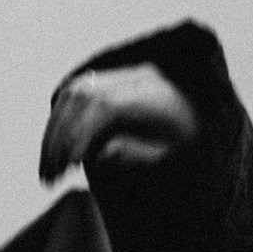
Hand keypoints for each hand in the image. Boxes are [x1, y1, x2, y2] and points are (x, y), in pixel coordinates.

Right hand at [38, 62, 198, 182]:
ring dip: (54, 130)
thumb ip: (137, 155)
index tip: (69, 166)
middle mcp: (135, 76)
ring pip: (73, 93)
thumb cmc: (190, 141)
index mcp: (153, 94)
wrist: (205, 114)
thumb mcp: (172, 155)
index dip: (82, 134)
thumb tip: (98, 155)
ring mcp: (122, 74)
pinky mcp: (113, 79)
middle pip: (82, 96)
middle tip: (49, 176)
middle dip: (59, 137)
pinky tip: (54, 148)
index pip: (106, 107)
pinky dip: (60, 119)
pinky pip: (77, 92)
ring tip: (48, 169)